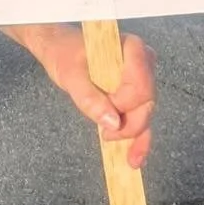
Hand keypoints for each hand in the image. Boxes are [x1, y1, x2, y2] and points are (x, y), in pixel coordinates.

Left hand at [1, 22, 155, 168]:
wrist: (57, 46)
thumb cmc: (62, 53)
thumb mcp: (70, 75)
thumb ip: (89, 98)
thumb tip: (113, 123)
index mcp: (131, 49)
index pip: (140, 85)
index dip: (125, 104)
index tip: (105, 112)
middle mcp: (142, 62)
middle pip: (146, 101)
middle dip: (131, 124)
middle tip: (107, 137)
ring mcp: (140, 77)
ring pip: (145, 112)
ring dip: (135, 134)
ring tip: (128, 158)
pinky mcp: (133, 91)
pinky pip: (139, 115)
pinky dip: (138, 136)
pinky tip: (134, 156)